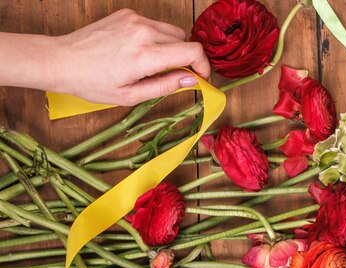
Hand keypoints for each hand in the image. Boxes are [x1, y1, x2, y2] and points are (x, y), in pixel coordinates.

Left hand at [51, 9, 210, 104]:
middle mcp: (143, 32)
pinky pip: (155, 26)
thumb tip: (191, 80)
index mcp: (145, 55)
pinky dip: (157, 39)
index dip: (203, 65)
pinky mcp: (128, 14)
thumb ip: (165, 86)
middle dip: (187, 59)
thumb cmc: (93, 83)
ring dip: (173, 48)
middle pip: (184, 41)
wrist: (63, 60)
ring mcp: (135, 19)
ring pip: (172, 32)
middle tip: (176, 76)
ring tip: (156, 65)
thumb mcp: (132, 95)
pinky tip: (140, 53)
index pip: (191, 51)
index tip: (201, 77)